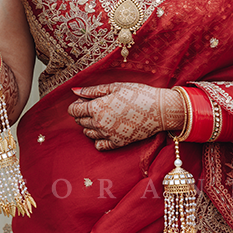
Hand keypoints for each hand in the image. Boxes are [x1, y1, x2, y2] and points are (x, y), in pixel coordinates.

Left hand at [68, 83, 184, 150]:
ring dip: (89, 125)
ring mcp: (108, 135)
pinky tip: (105, 130)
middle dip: (82, 113)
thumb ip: (92, 90)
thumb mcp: (114, 87)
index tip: (84, 101)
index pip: (73, 110)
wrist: (159, 110)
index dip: (76, 104)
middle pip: (79, 121)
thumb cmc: (137, 94)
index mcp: (97, 107)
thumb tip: (74, 91)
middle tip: (96, 105)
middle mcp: (99, 123)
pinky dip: (98, 138)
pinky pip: (99, 145)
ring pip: (87, 133)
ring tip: (102, 116)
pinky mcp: (117, 143)